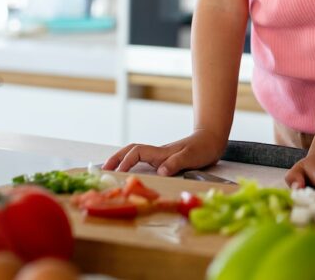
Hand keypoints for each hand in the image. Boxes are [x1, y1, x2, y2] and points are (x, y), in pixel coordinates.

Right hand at [102, 128, 225, 176]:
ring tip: (109, 172)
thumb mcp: (192, 156)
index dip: (126, 161)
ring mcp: (159, 157)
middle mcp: (157, 154)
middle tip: (102, 169)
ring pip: (135, 155)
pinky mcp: (163, 161)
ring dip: (121, 161)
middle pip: (131, 151)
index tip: (118, 173)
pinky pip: (142, 162)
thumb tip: (161, 171)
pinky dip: (131, 165)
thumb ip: (177, 163)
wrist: (212, 139)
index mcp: (161, 152)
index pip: (137, 152)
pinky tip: (129, 174)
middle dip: (116, 158)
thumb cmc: (203, 147)